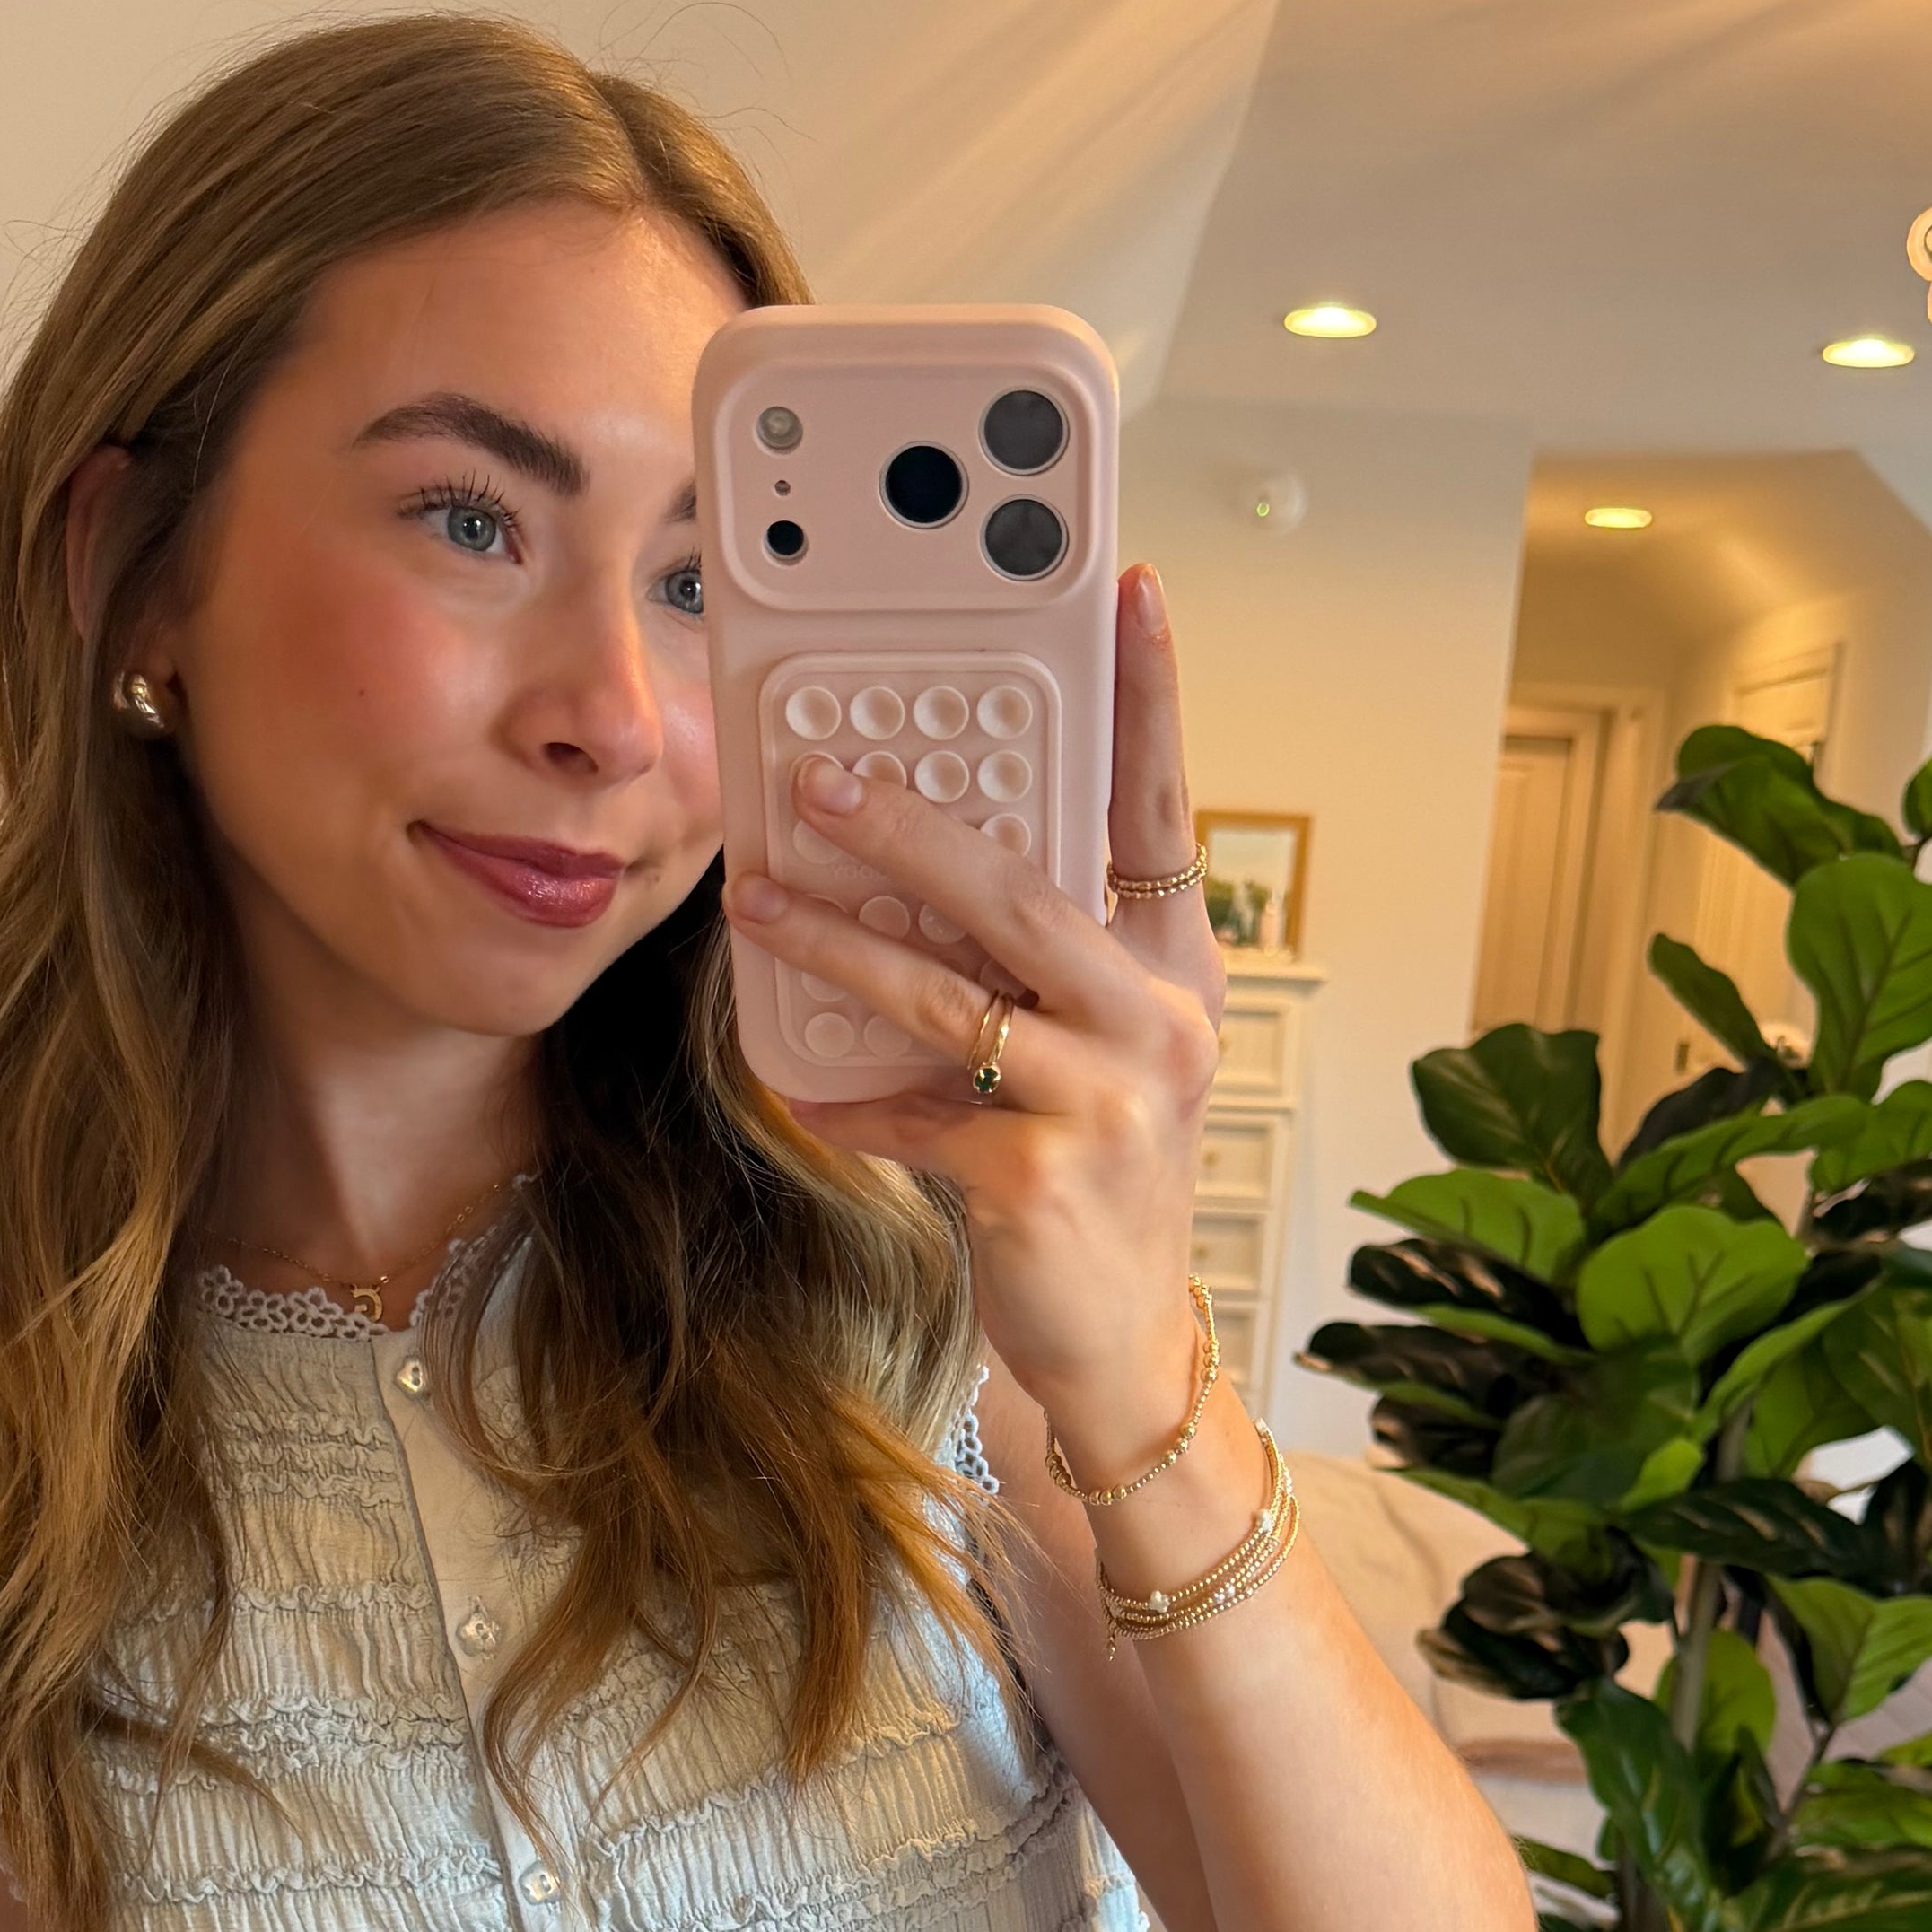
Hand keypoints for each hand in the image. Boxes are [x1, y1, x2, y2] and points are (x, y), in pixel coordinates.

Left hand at [729, 560, 1226, 1481]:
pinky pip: (913, 1112)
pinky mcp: (1038, 1176)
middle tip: (819, 777)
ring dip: (837, 945)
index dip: (1150, 701)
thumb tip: (907, 876)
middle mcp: (1158, 1022)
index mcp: (1172, 968)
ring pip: (948, 996)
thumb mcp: (1087, 1051)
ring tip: (758, 903)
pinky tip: (804, 1087)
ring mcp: (1107, 1101)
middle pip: (1024, 891)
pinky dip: (851, 1100)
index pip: (1162, 810)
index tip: (1130, 594)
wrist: (1122, 1337)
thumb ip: (1027, 968)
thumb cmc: (1096, 1177)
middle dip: (910, 827)